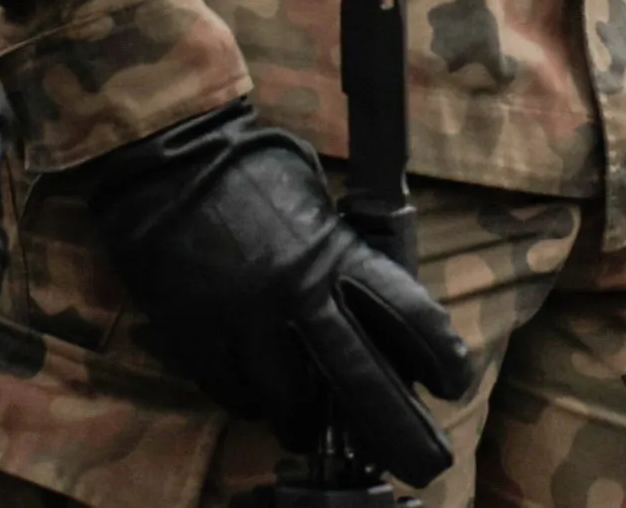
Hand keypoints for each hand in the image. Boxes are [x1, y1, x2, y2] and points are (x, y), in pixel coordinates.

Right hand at [82, 103, 474, 485]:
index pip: (406, 313)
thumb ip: (345, 256)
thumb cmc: (253, 172)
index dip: (440, 354)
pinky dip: (249, 400)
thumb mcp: (319, 205)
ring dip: (303, 423)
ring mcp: (242, 321)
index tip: (456, 385)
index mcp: (337, 253)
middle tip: (422, 461)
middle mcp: (296, 294)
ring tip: (310, 432)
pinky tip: (258, 398)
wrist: (169, 163)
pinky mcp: (194, 337)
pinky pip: (231, 391)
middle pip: (357, 379)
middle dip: (394, 427)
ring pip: (286, 399)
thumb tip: (370, 310)